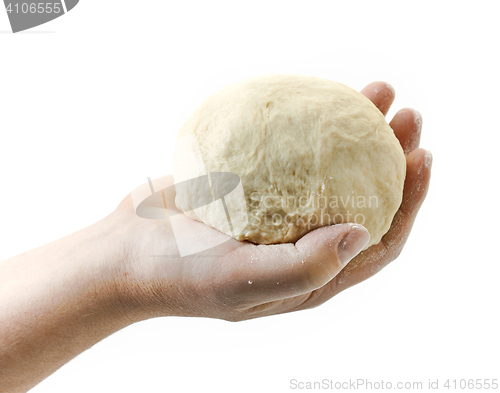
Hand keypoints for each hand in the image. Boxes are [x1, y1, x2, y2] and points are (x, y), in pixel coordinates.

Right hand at [111, 81, 431, 322]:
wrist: (128, 252)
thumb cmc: (180, 275)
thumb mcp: (241, 281)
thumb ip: (305, 267)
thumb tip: (362, 232)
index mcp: (311, 273)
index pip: (379, 242)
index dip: (410, 203)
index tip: (421, 158)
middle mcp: (302, 242)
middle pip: (365, 199)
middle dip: (395, 160)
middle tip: (405, 116)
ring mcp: (279, 212)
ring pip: (333, 171)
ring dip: (359, 135)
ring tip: (374, 93)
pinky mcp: (255, 186)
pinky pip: (293, 154)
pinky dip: (312, 129)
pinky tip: (319, 101)